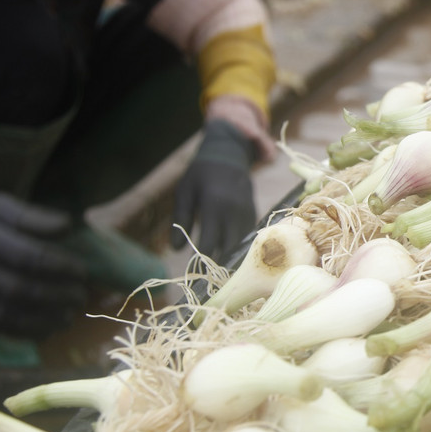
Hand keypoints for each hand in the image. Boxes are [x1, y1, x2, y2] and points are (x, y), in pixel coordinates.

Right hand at [0, 181, 88, 336]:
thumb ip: (32, 216)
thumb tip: (68, 227)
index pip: (24, 256)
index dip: (59, 267)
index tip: (82, 272)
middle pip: (16, 289)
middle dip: (56, 296)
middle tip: (81, 296)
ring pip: (3, 314)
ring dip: (43, 320)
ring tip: (70, 315)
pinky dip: (22, 331)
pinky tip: (46, 328)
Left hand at [171, 119, 257, 260]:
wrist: (228, 155)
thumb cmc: (200, 174)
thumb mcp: (184, 193)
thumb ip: (180, 220)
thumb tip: (176, 249)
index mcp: (214, 206)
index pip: (210, 243)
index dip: (203, 260)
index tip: (196, 272)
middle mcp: (234, 211)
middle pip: (230, 248)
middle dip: (220, 264)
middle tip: (210, 277)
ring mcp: (247, 213)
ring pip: (242, 245)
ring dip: (232, 258)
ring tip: (220, 271)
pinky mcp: (254, 213)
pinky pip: (248, 236)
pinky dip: (240, 247)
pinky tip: (231, 255)